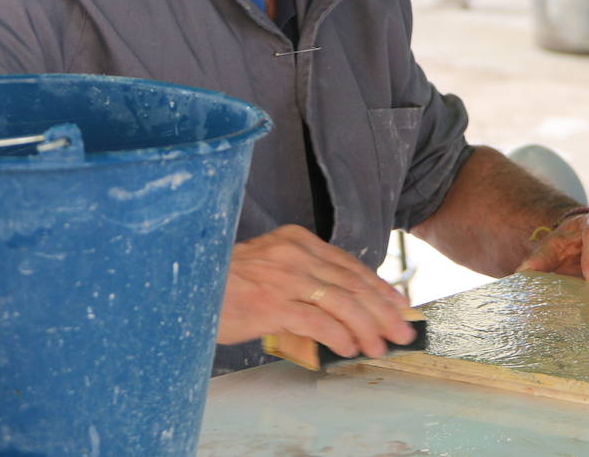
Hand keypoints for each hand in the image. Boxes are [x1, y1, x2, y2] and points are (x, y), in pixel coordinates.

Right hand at [216, 225, 415, 358]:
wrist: (187, 285)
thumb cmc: (227, 281)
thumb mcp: (270, 264)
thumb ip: (303, 274)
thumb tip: (342, 302)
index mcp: (299, 241)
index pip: (351, 265)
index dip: (379, 288)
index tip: (398, 306)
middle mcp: (296, 255)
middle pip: (353, 285)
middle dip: (383, 311)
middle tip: (401, 332)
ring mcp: (285, 279)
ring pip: (342, 303)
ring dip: (367, 328)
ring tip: (380, 346)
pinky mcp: (272, 305)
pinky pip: (317, 322)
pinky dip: (339, 336)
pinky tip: (350, 348)